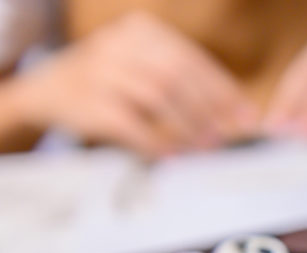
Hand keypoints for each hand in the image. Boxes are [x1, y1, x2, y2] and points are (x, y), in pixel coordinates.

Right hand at [12, 11, 255, 156]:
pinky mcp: (87, 100)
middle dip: (208, 110)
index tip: (246, 116)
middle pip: (178, 76)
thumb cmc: (111, 82)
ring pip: (158, 96)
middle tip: (227, 136)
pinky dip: (156, 141)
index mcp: (142, 30)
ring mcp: (101, 69)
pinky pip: (131, 123)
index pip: (193, 59)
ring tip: (204, 147)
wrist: (47, 89)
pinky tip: (172, 155)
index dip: (223, 90)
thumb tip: (237, 114)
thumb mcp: (144, 68)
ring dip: (187, 126)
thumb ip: (185, 84)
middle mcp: (120, 43)